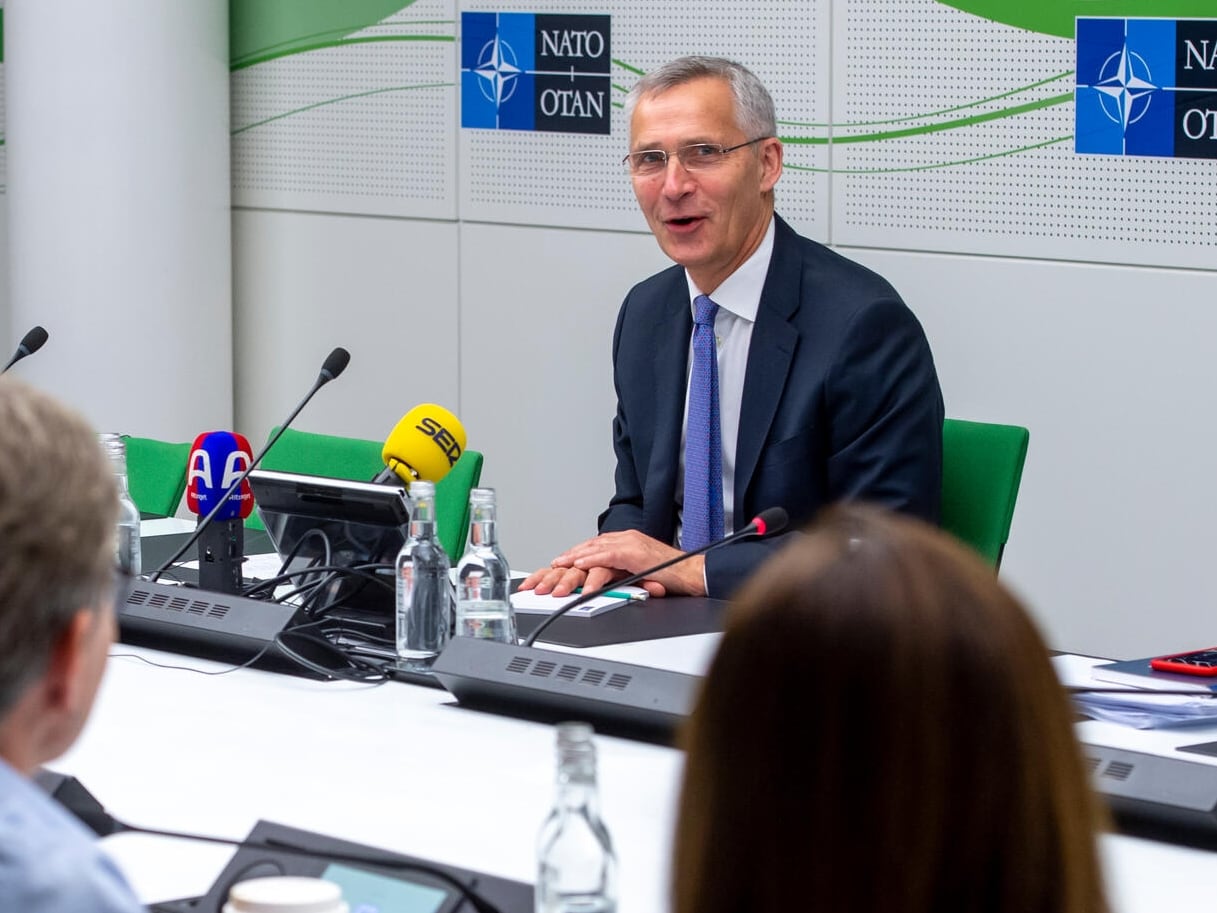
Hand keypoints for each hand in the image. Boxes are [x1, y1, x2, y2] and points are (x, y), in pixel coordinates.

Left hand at [557, 530, 705, 596]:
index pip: (596, 545)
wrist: (692, 573)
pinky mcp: (635, 553)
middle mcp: (627, 538)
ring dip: (575, 558)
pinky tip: (579, 565)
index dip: (577, 554)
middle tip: (553, 566)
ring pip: (595, 548)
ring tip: (559, 567)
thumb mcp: (641, 571)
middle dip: (570, 556)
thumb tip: (609, 580)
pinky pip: (608, 556)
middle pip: (591, 545)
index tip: (562, 562)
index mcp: (628, 541)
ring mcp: (631, 543)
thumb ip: (624, 571)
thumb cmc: (672, 574)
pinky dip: (591, 560)